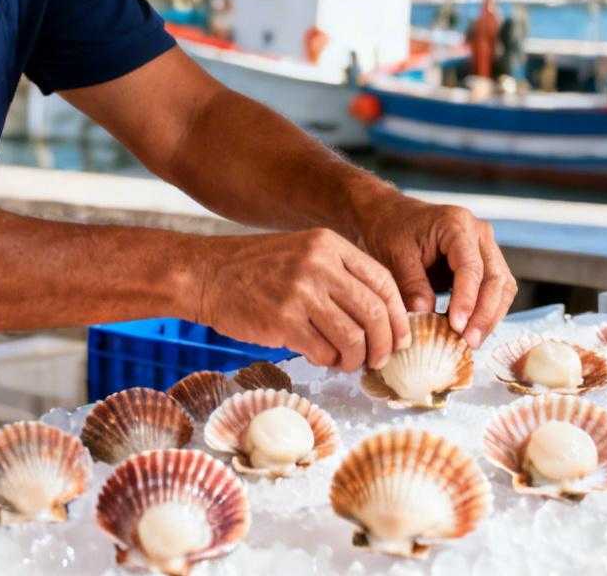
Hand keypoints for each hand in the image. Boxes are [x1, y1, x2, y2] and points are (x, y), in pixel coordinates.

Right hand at [189, 228, 410, 372]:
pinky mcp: (282, 320)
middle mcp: (319, 264)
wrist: (207, 275)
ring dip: (355, 358)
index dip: (398, 316)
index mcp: (329, 244)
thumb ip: (340, 276)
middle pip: (374, 312)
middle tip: (379, 359)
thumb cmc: (257, 270)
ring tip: (347, 362)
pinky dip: (329, 361)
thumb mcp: (303, 254)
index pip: (383, 282)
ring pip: (353, 337)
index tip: (400, 338)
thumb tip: (380, 318)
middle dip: (384, 344)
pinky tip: (322, 358)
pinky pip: (323, 351)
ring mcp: (300, 291)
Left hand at [353, 193, 515, 347]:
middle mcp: (479, 234)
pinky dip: (486, 312)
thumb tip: (425, 316)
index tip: (457, 326)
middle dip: (485, 314)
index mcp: (457, 224)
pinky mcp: (484, 263)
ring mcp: (486, 248)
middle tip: (469, 342)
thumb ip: (412, 285)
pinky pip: (495, 290)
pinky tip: (470, 332)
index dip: (467, 299)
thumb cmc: (392, 231)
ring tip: (471, 342)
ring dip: (490, 317)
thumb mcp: (395, 256)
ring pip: (502, 287)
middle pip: (496, 278)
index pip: (471, 267)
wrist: (392, 217)